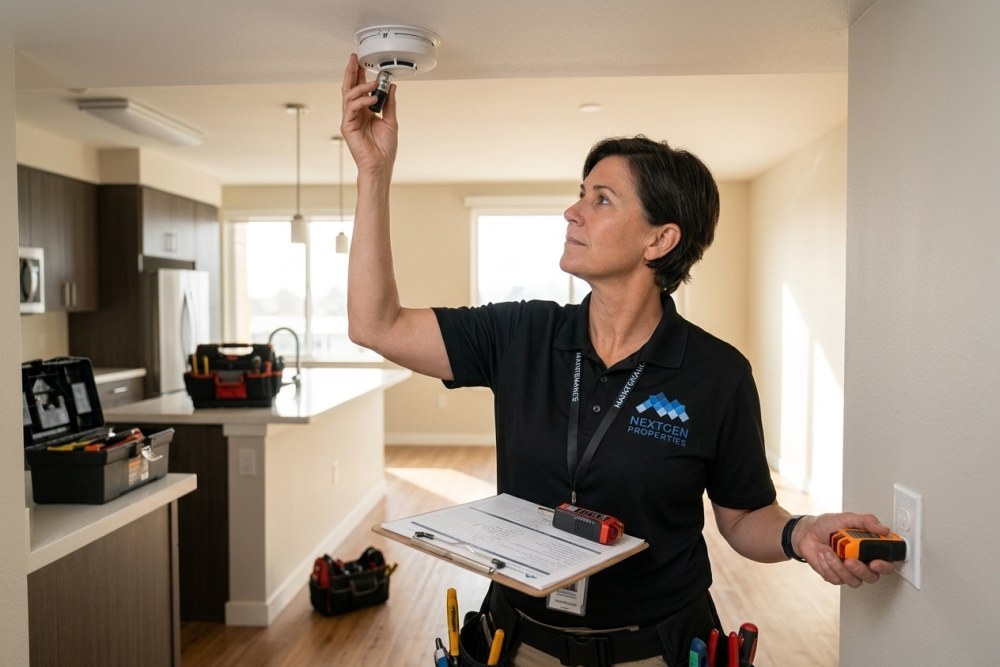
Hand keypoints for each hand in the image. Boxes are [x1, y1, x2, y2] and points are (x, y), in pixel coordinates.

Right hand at [340, 53, 397, 177]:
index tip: (361, 61)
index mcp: (365, 111)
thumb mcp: (391, 120)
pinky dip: (362, 101)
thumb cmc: (384, 148)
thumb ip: (390, 103)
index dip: (359, 74)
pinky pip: (351, 107)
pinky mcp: (347, 126)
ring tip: (374, 84)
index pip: (359, 88)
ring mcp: (350, 119)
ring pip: (349, 95)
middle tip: (354, 58)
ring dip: (361, 86)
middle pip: (349, 87)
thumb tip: (392, 87)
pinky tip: (372, 99)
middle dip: (351, 71)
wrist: (381, 164)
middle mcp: (355, 113)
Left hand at [793, 513, 896, 586]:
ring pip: (854, 581)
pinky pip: (836, 579)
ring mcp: (849, 571)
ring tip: (829, 552)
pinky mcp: (835, 576)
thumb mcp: (847, 518)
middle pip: (872, 577)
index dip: (885, 566)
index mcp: (869, 549)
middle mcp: (862, 562)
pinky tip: (823, 555)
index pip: (887, 563)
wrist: (806, 532)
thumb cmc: (827, 525)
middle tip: (850, 561)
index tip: (876, 562)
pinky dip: (827, 567)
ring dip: (839, 567)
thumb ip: (866, 521)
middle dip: (861, 570)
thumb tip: (884, 528)